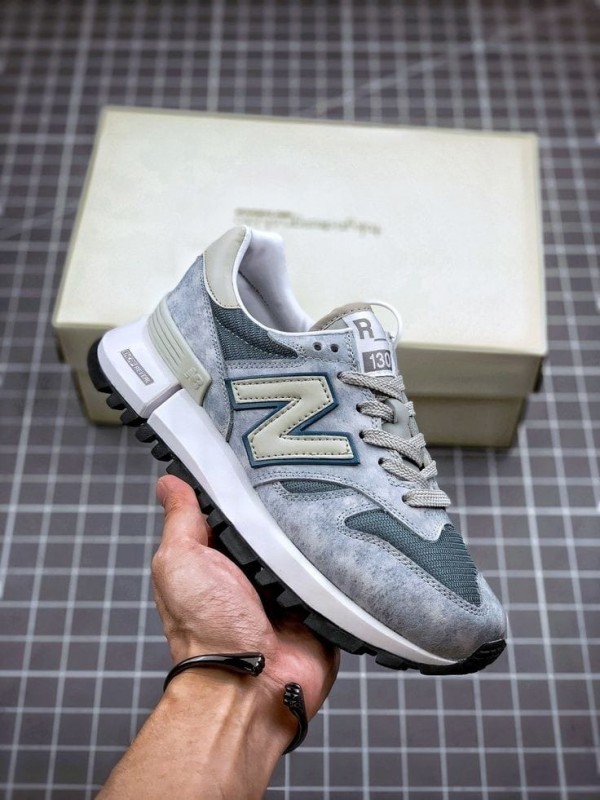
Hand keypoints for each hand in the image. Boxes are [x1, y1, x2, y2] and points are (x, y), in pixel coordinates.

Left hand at [152, 474, 338, 721]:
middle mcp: (253, 573)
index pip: (233, 510)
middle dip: (284, 506)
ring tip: (324, 506)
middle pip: (274, 523)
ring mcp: (288, 589)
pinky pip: (334, 573)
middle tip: (299, 476)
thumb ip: (181, 521)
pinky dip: (337, 560)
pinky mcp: (318, 605)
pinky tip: (342, 540)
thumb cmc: (207, 632)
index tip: (258, 456)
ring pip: (307, 544)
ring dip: (313, 533)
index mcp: (218, 559)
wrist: (252, 687)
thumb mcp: (181, 563)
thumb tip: (168, 483)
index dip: (242, 486)